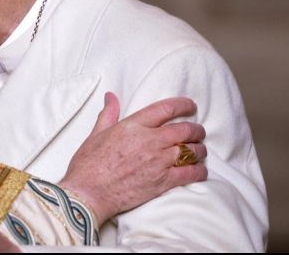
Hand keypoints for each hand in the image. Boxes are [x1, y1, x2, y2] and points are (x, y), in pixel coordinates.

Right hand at [58, 93, 206, 225]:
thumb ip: (108, 113)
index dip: (183, 105)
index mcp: (133, 126)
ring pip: (190, 151)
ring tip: (199, 150)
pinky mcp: (162, 182)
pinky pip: (189, 174)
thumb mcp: (96, 133)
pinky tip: (200, 171)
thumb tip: (111, 96)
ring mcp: (158, 162)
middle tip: (198, 131)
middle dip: (196, 129)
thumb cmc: (88, 164)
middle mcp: (149, 141)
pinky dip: (199, 171)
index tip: (190, 106)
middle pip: (184, 129)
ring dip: (199, 149)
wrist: (88, 193)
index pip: (166, 109)